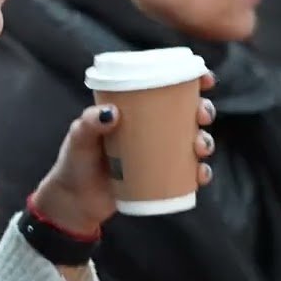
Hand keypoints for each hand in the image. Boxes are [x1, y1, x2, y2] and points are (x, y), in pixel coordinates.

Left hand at [33, 73, 218, 236]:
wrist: (74, 201)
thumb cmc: (75, 161)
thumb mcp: (78, 138)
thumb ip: (89, 124)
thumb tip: (111, 113)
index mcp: (137, 110)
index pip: (168, 89)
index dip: (193, 81)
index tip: (205, 79)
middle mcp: (152, 129)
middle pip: (189, 114)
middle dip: (204, 111)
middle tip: (201, 116)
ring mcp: (159, 154)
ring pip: (195, 142)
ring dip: (206, 141)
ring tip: (199, 147)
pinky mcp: (162, 178)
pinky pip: (189, 174)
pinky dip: (200, 173)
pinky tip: (200, 174)